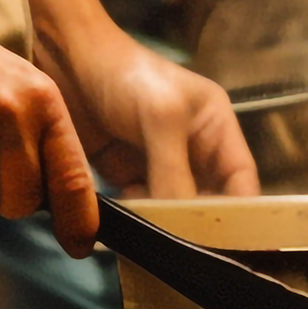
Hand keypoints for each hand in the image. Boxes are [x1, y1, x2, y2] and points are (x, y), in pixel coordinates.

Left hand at [13, 0, 259, 227]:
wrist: (65, 58)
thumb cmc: (123, 72)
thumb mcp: (161, 118)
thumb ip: (175, 173)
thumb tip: (182, 226)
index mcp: (215, 126)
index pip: (241, 180)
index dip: (240, 212)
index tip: (228, 242)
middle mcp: (192, 146)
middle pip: (210, 199)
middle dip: (200, 224)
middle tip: (187, 250)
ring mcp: (158, 160)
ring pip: (174, 207)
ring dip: (167, 225)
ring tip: (158, 243)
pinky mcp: (126, 171)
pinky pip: (141, 206)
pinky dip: (139, 220)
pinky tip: (130, 228)